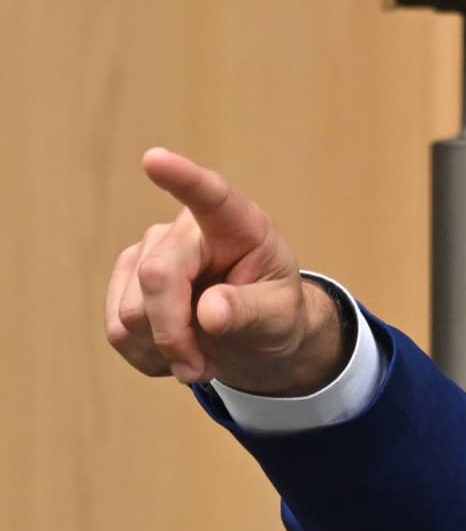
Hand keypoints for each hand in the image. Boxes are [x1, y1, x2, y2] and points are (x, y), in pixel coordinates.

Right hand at [105, 149, 344, 393]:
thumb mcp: (281, 317)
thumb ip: (251, 312)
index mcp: (235, 224)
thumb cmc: (275, 313)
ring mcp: (148, 252)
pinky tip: (176, 354)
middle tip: (203, 371)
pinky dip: (148, 356)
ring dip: (165, 352)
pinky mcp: (125, 281)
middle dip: (176, 336)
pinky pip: (119, 331)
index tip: (156, 159)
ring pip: (130, 313)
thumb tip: (208, 313)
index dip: (182, 178)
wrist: (256, 334)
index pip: (209, 195)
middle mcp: (184, 231)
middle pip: (156, 280)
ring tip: (199, 359)